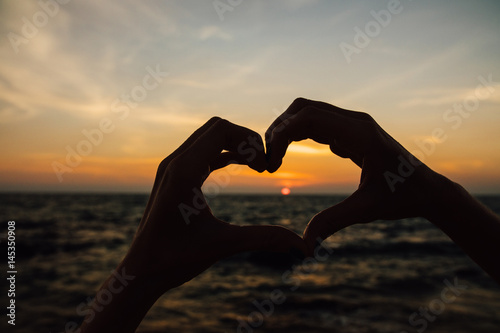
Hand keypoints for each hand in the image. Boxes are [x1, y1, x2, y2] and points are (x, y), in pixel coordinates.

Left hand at [128, 116, 306, 289]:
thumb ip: (264, 238)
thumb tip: (302, 246)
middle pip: (216, 127)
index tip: (266, 167)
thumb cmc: (175, 259)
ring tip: (258, 167)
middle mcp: (175, 162)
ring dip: (235, 146)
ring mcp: (172, 168)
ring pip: (208, 137)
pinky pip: (203, 152)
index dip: (250, 141)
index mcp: (184, 171)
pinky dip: (225, 154)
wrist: (141, 271)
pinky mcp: (174, 177)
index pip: (222, 129)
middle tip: (265, 165)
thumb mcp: (223, 245)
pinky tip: (243, 167)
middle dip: (246, 140)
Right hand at [265, 98, 446, 252]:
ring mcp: (353, 124)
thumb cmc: (403, 197)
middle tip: (268, 159)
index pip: (308, 117)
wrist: (428, 189)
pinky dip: (298, 135)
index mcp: (359, 133)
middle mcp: (355, 121)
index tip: (272, 164)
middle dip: (279, 129)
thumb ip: (333, 222)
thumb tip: (304, 246)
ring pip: (308, 113)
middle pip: (303, 108)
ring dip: (287, 130)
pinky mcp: (351, 132)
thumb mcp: (367, 210)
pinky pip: (317, 123)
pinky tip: (292, 156)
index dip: (282, 135)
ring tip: (275, 158)